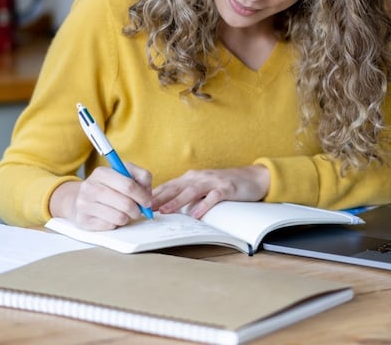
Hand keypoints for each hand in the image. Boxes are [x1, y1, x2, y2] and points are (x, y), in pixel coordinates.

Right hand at [49, 161, 152, 230]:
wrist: (80, 198)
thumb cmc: (107, 186)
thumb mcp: (123, 174)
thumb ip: (141, 177)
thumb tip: (148, 192)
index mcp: (101, 172)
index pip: (128, 185)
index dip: (142, 195)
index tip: (148, 201)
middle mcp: (90, 187)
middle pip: (125, 203)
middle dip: (138, 209)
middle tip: (139, 210)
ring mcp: (84, 204)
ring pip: (119, 217)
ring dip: (128, 217)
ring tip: (125, 213)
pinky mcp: (84, 220)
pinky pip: (110, 226)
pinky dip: (116, 223)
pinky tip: (112, 217)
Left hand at [152, 165, 270, 218]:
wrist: (252, 177)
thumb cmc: (224, 184)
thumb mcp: (202, 186)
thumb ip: (186, 193)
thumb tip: (166, 206)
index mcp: (190, 177)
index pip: (168, 185)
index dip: (153, 194)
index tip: (139, 202)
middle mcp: (199, 177)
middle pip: (175, 187)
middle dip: (158, 198)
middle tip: (144, 207)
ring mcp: (212, 182)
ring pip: (191, 191)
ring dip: (176, 201)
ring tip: (164, 210)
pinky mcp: (226, 188)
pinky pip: (213, 197)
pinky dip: (204, 205)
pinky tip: (197, 215)